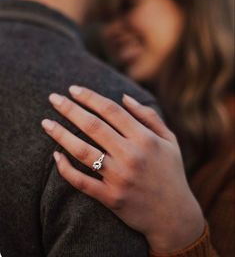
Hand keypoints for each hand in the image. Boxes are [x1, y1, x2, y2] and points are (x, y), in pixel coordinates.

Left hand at [42, 86, 204, 253]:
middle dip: (69, 109)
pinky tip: (56, 156)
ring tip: (46, 123)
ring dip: (61, 135)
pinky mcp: (111, 198)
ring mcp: (119, 178)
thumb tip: (124, 97)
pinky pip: (82, 182)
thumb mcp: (169, 140)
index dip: (89, 97)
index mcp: (145, 139)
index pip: (111, 110)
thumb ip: (148, 116)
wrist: (174, 216)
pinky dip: (66, 169)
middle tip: (53, 98)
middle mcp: (131, 156)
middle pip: (93, 126)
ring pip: (83, 151)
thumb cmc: (171, 172)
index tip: (73, 89)